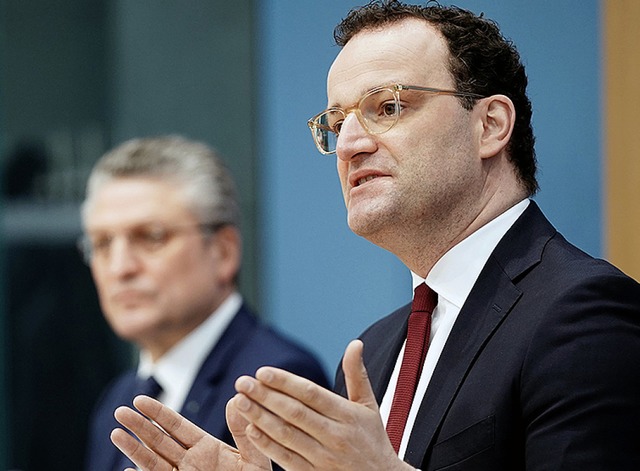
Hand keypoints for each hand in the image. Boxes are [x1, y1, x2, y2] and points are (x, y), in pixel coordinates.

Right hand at [111, 394, 271, 469]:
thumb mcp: (254, 458)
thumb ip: (243, 432)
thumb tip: (235, 399)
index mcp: (206, 448)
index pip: (176, 426)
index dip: (158, 413)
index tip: (140, 399)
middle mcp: (190, 463)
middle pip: (159, 441)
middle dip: (139, 426)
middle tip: (120, 411)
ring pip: (153, 462)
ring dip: (134, 450)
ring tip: (116, 434)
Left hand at [232, 339, 414, 469]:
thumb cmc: (373, 440)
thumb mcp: (369, 406)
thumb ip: (356, 374)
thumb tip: (355, 344)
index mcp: (347, 415)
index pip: (311, 394)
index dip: (285, 382)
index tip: (262, 371)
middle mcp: (335, 435)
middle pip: (295, 412)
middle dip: (265, 396)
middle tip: (242, 382)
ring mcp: (324, 458)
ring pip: (287, 435)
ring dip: (260, 417)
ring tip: (239, 402)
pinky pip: (287, 459)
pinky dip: (267, 445)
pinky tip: (250, 430)